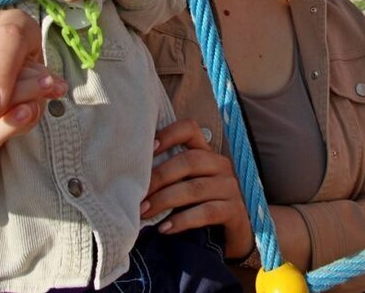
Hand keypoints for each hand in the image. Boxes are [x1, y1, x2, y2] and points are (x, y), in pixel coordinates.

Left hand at [142, 119, 253, 260]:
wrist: (230, 234)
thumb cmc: (199, 204)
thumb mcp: (185, 184)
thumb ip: (168, 174)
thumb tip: (130, 174)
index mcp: (206, 152)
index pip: (190, 129)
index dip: (169, 134)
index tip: (149, 147)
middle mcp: (220, 165)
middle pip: (188, 161)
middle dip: (159, 177)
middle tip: (137, 195)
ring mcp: (230, 187)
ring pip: (195, 188)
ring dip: (165, 200)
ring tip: (143, 213)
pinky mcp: (234, 210)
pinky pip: (206, 212)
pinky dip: (182, 220)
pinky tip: (164, 228)